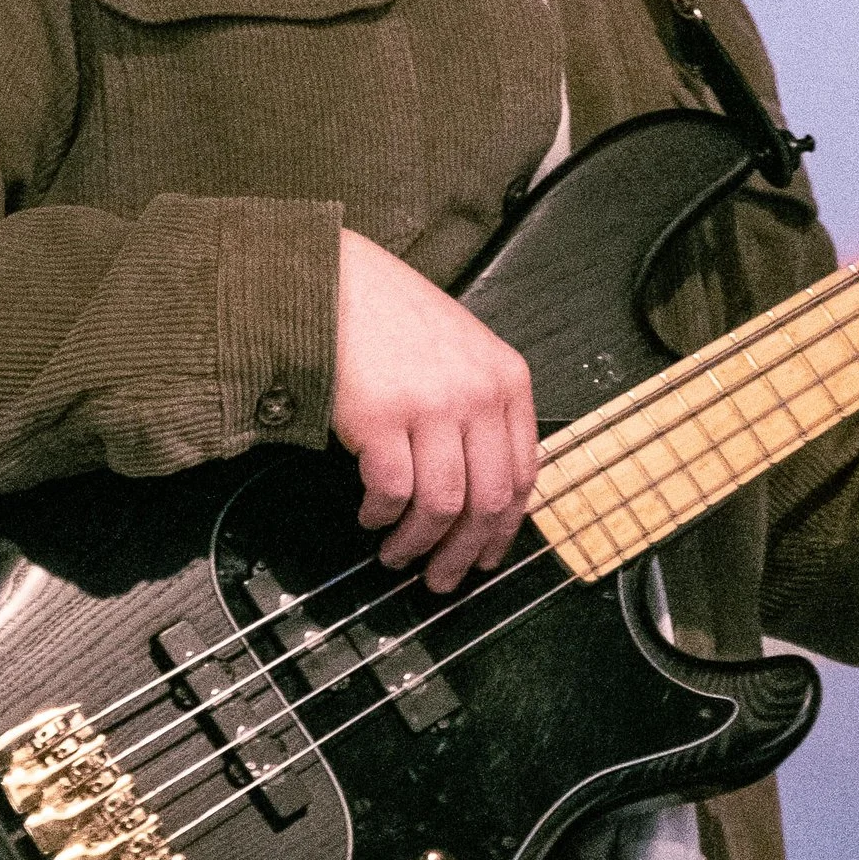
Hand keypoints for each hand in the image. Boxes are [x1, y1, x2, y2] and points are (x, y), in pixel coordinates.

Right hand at [332, 228, 539, 591]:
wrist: (333, 280)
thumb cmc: (391, 316)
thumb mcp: (462, 350)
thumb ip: (482, 406)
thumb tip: (483, 489)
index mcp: (507, 379)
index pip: (524, 474)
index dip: (506, 527)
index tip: (488, 554)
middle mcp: (477, 394)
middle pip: (488, 500)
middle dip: (466, 553)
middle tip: (443, 579)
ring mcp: (430, 405)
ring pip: (443, 506)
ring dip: (419, 544)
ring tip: (399, 556)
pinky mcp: (380, 416)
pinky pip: (392, 492)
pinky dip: (381, 516)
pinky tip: (370, 517)